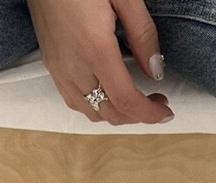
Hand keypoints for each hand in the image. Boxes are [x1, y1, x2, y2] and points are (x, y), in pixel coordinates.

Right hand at [25, 0, 174, 125]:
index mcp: (94, 48)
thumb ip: (142, 33)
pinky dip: (95, 105)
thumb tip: (155, 69)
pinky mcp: (50, 62)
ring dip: (115, 112)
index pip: (125, 100)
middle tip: (155, 102)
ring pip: (90, 111)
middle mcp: (73, 65)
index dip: (148, 114)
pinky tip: (107, 91)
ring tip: (134, 98)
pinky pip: (73, 99)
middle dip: (136, 115)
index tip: (165, 112)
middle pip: (108, 112)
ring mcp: (58, 66)